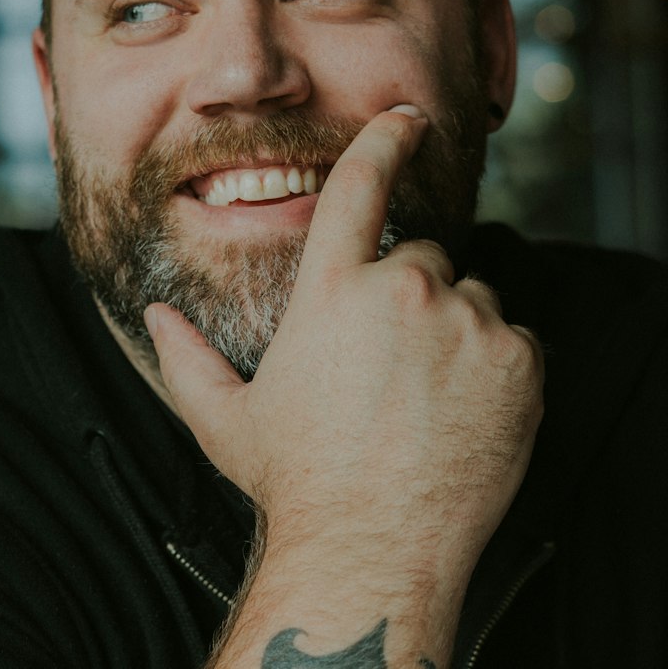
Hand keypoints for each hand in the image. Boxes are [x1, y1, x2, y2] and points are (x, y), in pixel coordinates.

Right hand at [146, 106, 543, 641]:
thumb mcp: (226, 419)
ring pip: (470, 297)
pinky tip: (464, 413)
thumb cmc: (298, 482)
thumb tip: (151, 315)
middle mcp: (401, 291)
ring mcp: (466, 323)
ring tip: (425, 399)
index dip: (384, 141)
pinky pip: (512, 338)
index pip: (360, 186)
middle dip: (408, 297)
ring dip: (453, 330)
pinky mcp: (517, 360)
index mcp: (332, 291)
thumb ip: (184, 358)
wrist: (374, 551)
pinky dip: (496, 365)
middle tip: (389, 368)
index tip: (407, 117)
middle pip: (421, 259)